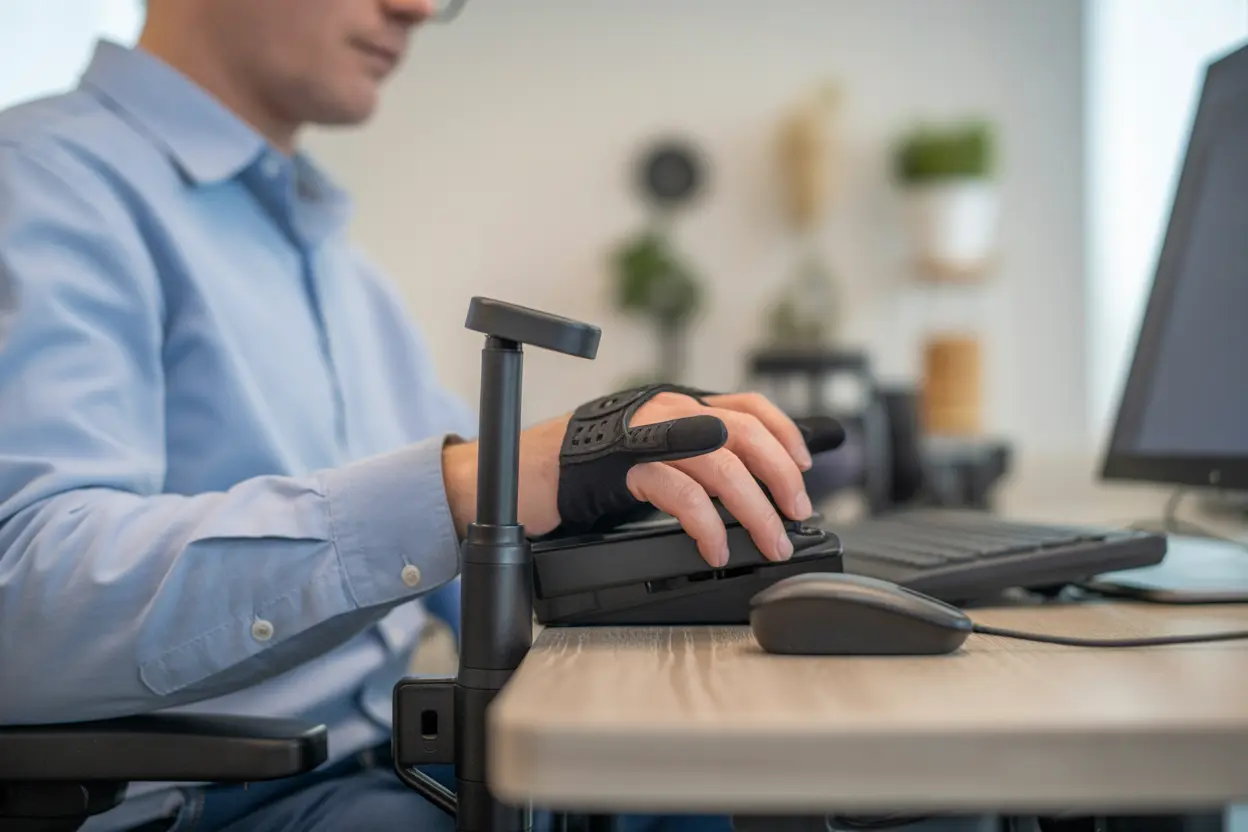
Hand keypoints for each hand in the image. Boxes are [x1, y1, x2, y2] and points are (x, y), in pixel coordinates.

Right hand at [442, 391, 814, 567]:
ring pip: (719, 459)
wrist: (516, 479)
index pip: (745, 404)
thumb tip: (747, 490)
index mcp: (673, 405)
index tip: (805, 466)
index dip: (784, 432)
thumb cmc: (579, 475)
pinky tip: (715, 548)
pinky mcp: (617, 462)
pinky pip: (678, 489)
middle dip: (780, 475)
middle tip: (795, 515)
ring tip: (769, 541)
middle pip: (743, 432)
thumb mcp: (646, 462)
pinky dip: (705, 523)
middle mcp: (662, 409)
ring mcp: (640, 432)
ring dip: (754, 507)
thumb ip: (690, 464)